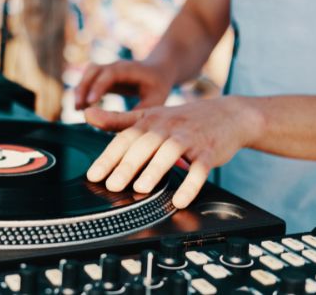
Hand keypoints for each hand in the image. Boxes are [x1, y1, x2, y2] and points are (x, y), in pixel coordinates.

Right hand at [74, 60, 174, 109]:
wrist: (158, 71)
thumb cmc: (158, 87)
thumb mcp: (155, 100)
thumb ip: (140, 112)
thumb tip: (122, 125)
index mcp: (129, 69)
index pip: (110, 73)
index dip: (98, 86)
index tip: (90, 103)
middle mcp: (115, 66)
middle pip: (93, 70)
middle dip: (83, 88)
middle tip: (78, 108)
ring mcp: (108, 70)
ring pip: (88, 74)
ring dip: (80, 89)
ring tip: (78, 109)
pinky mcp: (103, 77)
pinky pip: (88, 81)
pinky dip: (82, 92)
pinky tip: (82, 108)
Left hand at [84, 96, 263, 208]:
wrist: (228, 114)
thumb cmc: (182, 120)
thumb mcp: (150, 116)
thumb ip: (118, 119)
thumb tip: (87, 115)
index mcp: (150, 121)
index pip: (125, 138)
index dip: (108, 156)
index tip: (93, 175)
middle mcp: (168, 128)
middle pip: (144, 145)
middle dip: (127, 165)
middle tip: (113, 185)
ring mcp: (189, 139)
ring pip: (170, 153)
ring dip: (155, 170)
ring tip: (141, 188)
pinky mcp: (208, 152)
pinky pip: (199, 168)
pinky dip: (190, 185)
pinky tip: (179, 200)